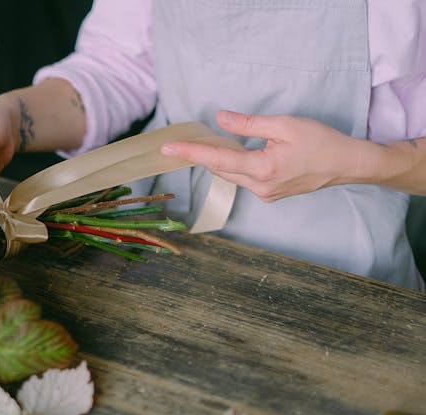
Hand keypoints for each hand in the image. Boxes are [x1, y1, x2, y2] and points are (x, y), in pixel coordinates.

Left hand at [160, 110, 372, 201]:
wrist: (347, 165)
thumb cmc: (320, 142)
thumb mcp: (284, 125)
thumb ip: (249, 124)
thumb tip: (220, 119)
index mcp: (261, 169)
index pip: (216, 159)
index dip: (190, 152)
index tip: (168, 149)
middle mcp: (259, 187)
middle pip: (220, 169)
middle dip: (199, 155)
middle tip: (179, 143)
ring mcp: (265, 194)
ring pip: (231, 175)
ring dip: (218, 160)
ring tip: (203, 144)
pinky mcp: (270, 194)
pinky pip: (244, 178)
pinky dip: (234, 165)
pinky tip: (231, 153)